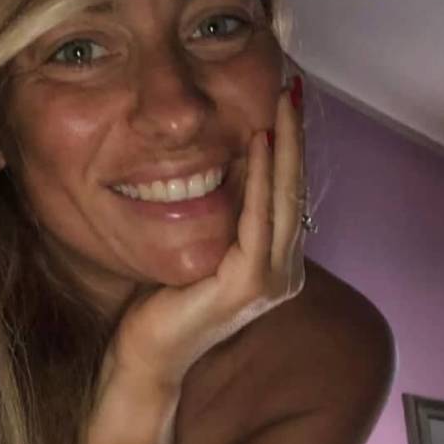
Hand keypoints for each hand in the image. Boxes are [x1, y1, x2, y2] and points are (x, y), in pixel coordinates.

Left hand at [108, 85, 307, 390]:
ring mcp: (273, 280)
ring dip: (286, 146)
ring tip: (283, 103)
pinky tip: (258, 142)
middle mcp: (284, 271)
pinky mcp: (250, 284)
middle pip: (296, 189)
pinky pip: (259, 219)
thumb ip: (222, 218)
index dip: (290, 147)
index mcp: (275, 263)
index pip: (287, 194)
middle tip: (293, 88)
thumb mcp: (200, 248)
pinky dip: (261, 177)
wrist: (147, 355)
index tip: (285, 103)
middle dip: (295, 136)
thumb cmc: (165, 303)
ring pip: (285, 198)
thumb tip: (221, 168)